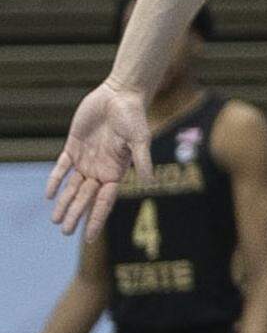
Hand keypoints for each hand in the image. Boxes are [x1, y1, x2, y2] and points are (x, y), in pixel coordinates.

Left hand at [46, 78, 153, 238]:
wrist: (120, 95)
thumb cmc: (134, 117)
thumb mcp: (140, 139)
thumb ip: (143, 160)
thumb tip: (149, 182)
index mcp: (116, 173)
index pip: (104, 202)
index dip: (96, 219)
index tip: (88, 237)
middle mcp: (100, 170)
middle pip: (86, 198)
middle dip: (76, 215)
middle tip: (65, 233)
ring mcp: (86, 160)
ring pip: (72, 187)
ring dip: (64, 203)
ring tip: (56, 220)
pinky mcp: (74, 147)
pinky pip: (62, 167)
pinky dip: (56, 180)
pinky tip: (49, 195)